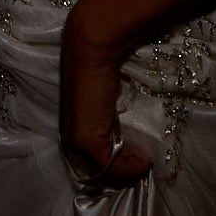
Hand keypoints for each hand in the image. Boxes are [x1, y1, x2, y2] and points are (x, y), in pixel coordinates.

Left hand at [58, 13, 151, 191]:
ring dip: (127, 171)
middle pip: (94, 168)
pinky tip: (145, 162)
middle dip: (120, 171)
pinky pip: (112, 165)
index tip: (133, 158)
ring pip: (103, 170)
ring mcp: (76, 138)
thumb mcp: (105, 90)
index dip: (112, 160)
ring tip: (145, 164)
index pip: (88, 155)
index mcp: (72, 121)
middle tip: (142, 166)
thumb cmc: (100, 60)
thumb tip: (126, 115)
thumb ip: (109, 106)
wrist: (93, 45)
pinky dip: (131, 168)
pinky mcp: (88, 139)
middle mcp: (70, 133)